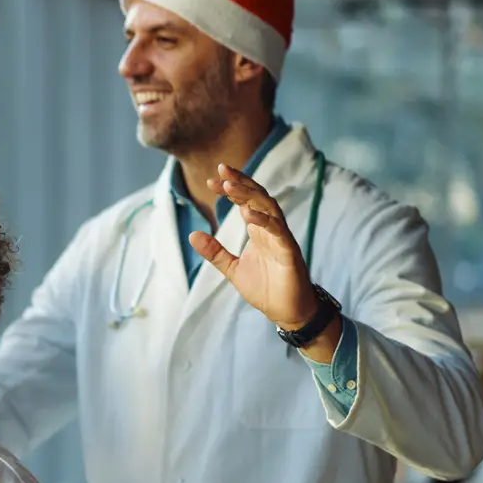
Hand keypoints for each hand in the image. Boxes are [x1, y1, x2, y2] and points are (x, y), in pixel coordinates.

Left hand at [190, 164, 323, 330]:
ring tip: (230, 186)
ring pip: (269, 208)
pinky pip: (278, 231)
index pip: (244, 201)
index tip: (211, 180)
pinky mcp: (289, 252)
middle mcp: (271, 229)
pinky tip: (246, 213)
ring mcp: (281, 238)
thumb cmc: (266, 288)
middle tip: (221, 170)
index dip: (230, 189)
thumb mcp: (233, 269)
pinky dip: (263, 220)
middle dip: (240, 182)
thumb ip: (215, 252)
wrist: (287, 312)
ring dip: (250, 195)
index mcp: (258, 230)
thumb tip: (193, 235)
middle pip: (257, 197)